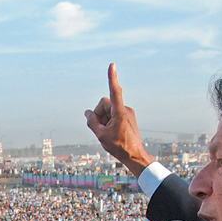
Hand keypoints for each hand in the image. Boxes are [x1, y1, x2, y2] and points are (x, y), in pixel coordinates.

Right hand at [84, 63, 152, 177]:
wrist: (134, 155)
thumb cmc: (119, 146)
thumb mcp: (100, 135)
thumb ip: (92, 122)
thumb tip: (87, 112)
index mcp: (120, 112)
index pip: (114, 91)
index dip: (111, 78)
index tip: (112, 65)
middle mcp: (125, 109)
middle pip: (104, 104)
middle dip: (98, 114)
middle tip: (99, 129)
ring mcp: (127, 113)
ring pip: (107, 110)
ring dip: (103, 119)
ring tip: (107, 133)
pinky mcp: (127, 117)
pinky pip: (113, 114)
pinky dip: (108, 121)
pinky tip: (110, 133)